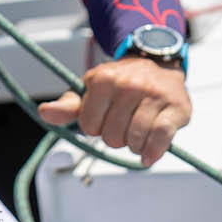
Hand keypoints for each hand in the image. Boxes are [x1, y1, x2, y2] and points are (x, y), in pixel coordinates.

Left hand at [37, 56, 190, 165]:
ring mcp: (155, 95)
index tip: (101, 119)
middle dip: (114, 138)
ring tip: (134, 136)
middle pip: (113, 135)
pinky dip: (152, 152)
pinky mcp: (177, 107)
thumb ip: (67, 106)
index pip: (89, 125)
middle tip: (120, 127)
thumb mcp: (88, 90)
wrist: (157, 65)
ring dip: (132, 145)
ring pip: (136, 138)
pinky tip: (147, 156)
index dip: (93, 128)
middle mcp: (130, 84)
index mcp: (103, 79)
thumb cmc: (117, 84)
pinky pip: (161, 138)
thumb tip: (44, 112)